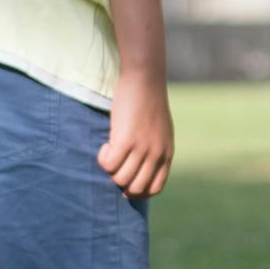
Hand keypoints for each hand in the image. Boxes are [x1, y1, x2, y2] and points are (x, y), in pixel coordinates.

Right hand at [97, 71, 174, 196]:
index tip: (126, 180)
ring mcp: (142, 148)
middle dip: (120, 182)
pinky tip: (105, 145)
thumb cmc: (149, 101)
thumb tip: (139, 167)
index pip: (155, 188)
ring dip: (110, 169)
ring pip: (120, 178)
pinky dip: (103, 158)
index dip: (138, 190)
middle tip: (114, 166)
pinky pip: (109, 164)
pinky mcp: (125, 140)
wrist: (145, 78)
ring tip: (110, 151)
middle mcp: (156, 154)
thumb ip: (155, 149)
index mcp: (166, 154)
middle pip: (135, 188)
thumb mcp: (160, 130)